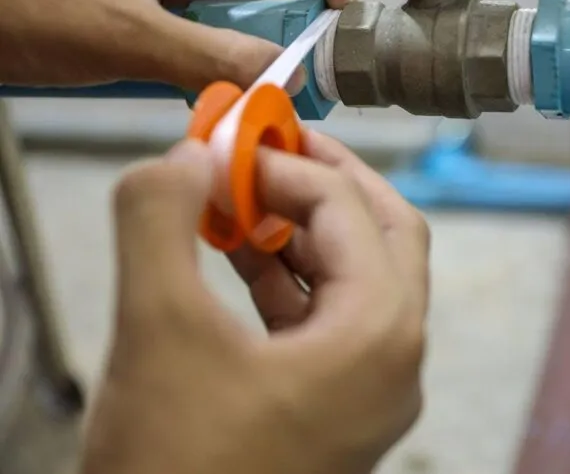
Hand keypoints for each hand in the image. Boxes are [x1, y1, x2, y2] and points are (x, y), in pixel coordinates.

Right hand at [81, 132, 428, 473]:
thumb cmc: (178, 470)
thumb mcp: (157, 330)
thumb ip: (161, 221)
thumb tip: (183, 155)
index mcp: (381, 332)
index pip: (350, 210)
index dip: (289, 164)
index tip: (228, 144)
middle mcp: (396, 359)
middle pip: (383, 234)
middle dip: (325, 184)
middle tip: (268, 149)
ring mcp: (373, 390)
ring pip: (357, 277)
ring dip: (302, 230)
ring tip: (237, 199)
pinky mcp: (338, 411)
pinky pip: (329, 321)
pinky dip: (290, 280)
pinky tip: (236, 257)